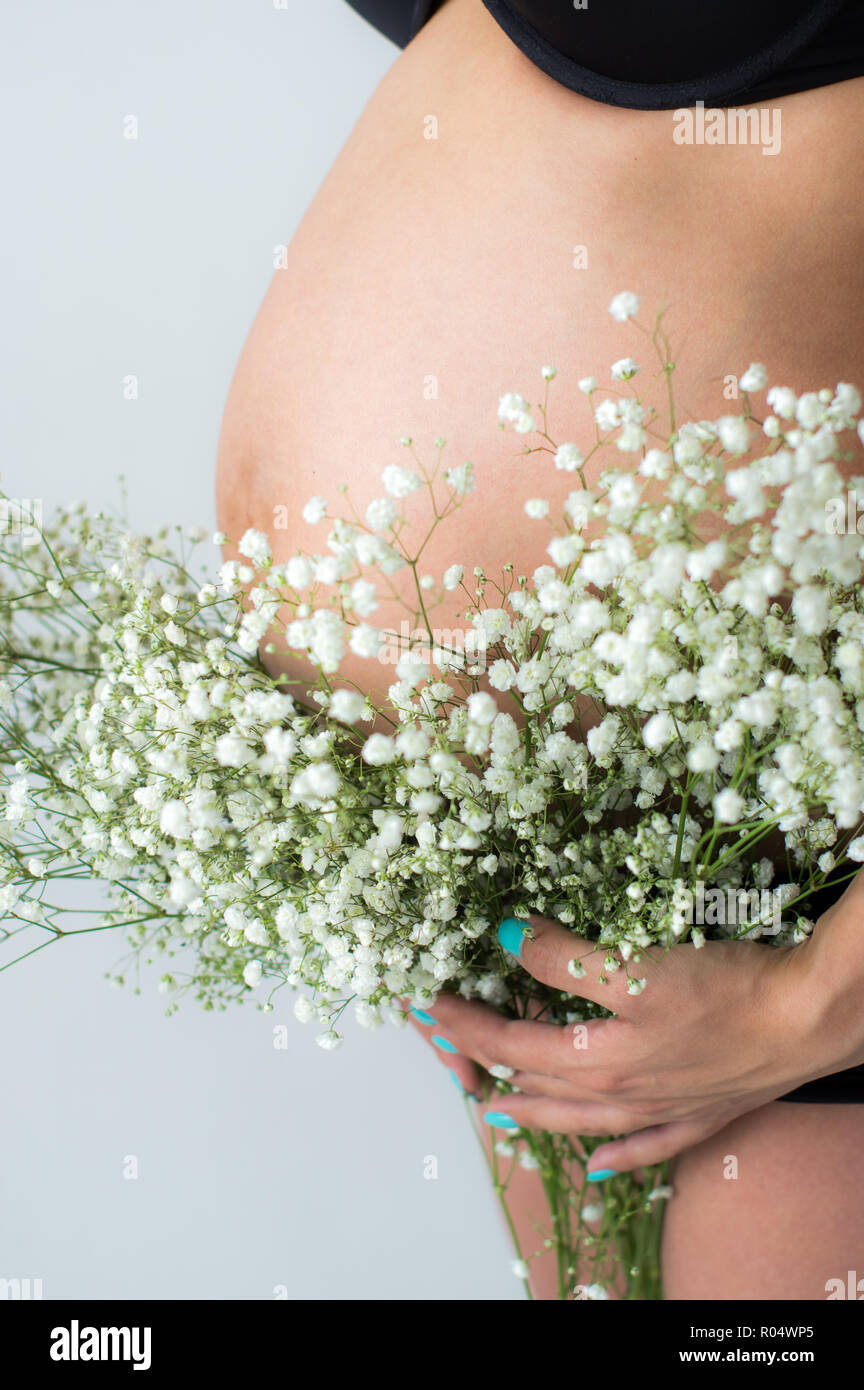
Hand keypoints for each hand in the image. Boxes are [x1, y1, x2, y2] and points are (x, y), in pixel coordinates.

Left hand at [407, 875, 863, 1173]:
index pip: (510, 1041)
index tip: (429, 1004)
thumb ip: (564, 957)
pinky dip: (615, 1156)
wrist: (807, 1022)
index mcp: (598, 1057)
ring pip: (579, 1119)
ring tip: (498, 1110)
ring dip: (533, 1111)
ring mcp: (660, 1109)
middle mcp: (620, 1093)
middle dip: (484, 1064)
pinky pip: (644, 1147)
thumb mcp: (635, 966)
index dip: (465, 1022)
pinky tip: (598, 1166)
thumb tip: (507, 939)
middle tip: (448, 1054)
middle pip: (536, 1084)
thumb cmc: (726, 991)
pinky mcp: (700, 1112)